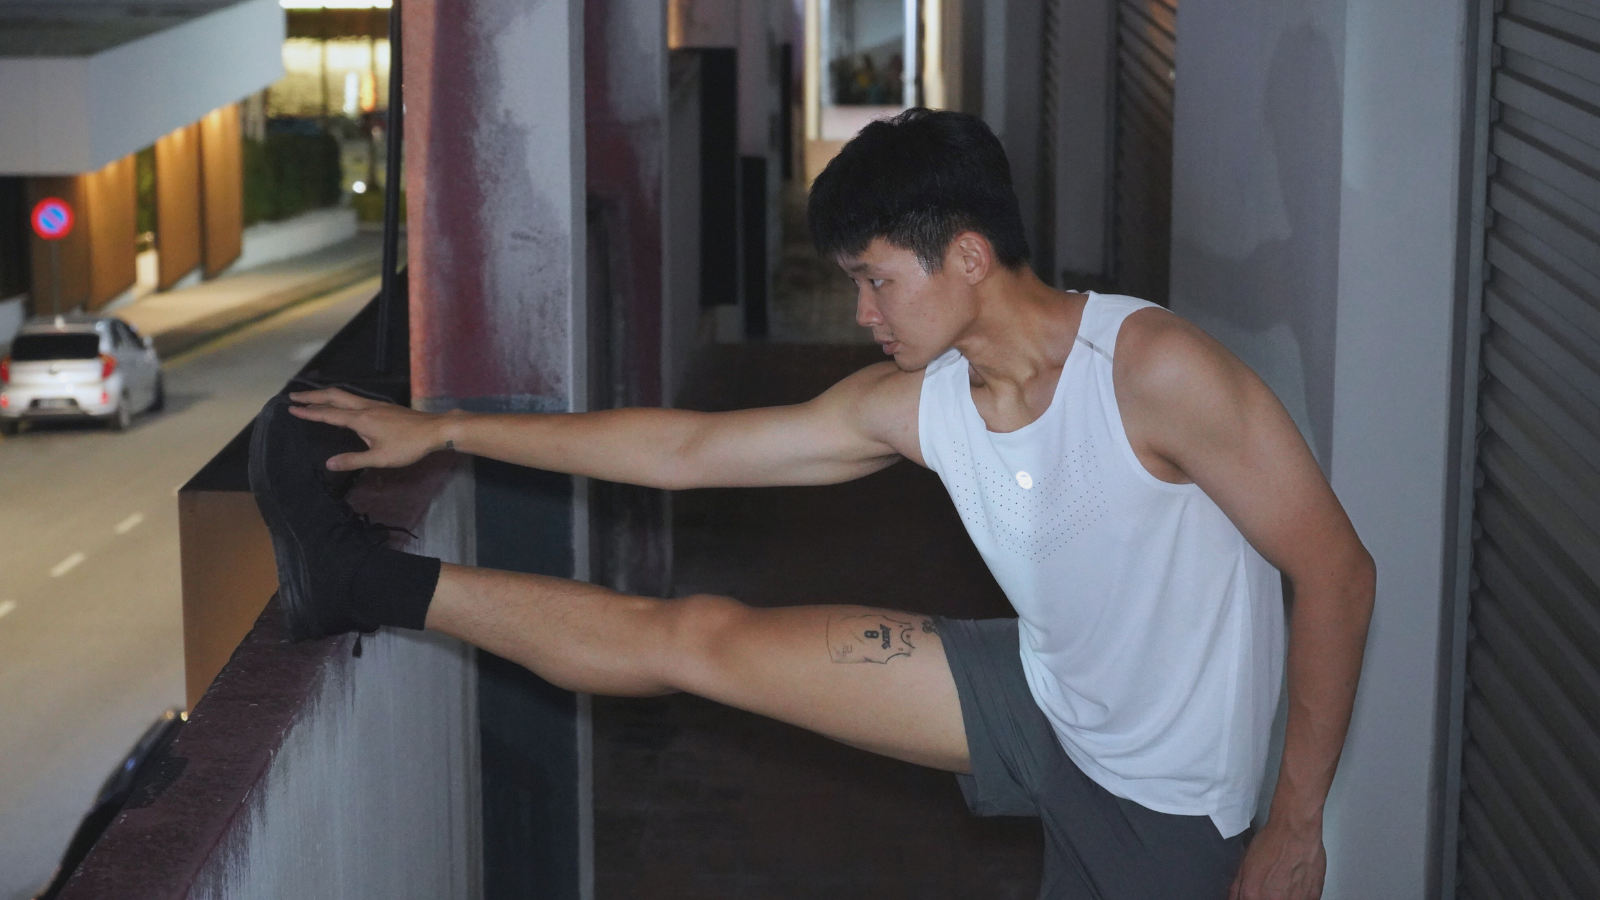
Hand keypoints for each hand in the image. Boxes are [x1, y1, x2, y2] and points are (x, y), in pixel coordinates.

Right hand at [287, 387, 451, 470]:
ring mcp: (375, 404)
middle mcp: (365, 407)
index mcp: (361, 419)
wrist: (435, 430)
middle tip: (293, 397)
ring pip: (345, 394)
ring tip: (312, 397)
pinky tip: (342, 405)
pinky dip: (340, 398)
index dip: (309, 412)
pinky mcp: (383, 406)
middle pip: (334, 397)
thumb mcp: (380, 458)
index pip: (329, 414)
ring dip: (326, 395)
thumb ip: (353, 460)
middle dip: (312, 396)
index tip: (291, 408)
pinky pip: (354, 398)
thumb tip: (328, 463)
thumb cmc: (408, 446)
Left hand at [1230, 817, 1325, 899]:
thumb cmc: (1271, 843)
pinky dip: (1299, 896)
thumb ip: (1237, 889)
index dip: (1251, 897)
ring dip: (1284, 896)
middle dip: (1268, 897)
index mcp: (1252, 895)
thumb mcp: (1243, 865)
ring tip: (1285, 883)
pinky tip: (1297, 883)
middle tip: (1272, 886)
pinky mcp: (1313, 898)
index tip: (1255, 893)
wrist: (1296, 831)